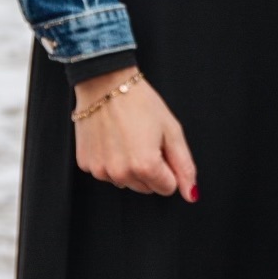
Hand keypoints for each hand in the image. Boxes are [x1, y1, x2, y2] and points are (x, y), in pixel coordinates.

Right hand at [72, 67, 197, 199]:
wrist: (105, 83)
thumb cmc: (140, 103)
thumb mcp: (171, 130)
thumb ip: (184, 166)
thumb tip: (191, 195)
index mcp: (146, 166)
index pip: (168, 188)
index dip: (168, 167)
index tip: (160, 146)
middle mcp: (122, 173)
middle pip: (146, 188)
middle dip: (150, 169)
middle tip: (144, 140)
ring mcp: (101, 170)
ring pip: (126, 182)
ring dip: (130, 167)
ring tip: (127, 138)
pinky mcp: (86, 164)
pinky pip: (106, 172)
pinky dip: (111, 160)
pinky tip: (111, 138)